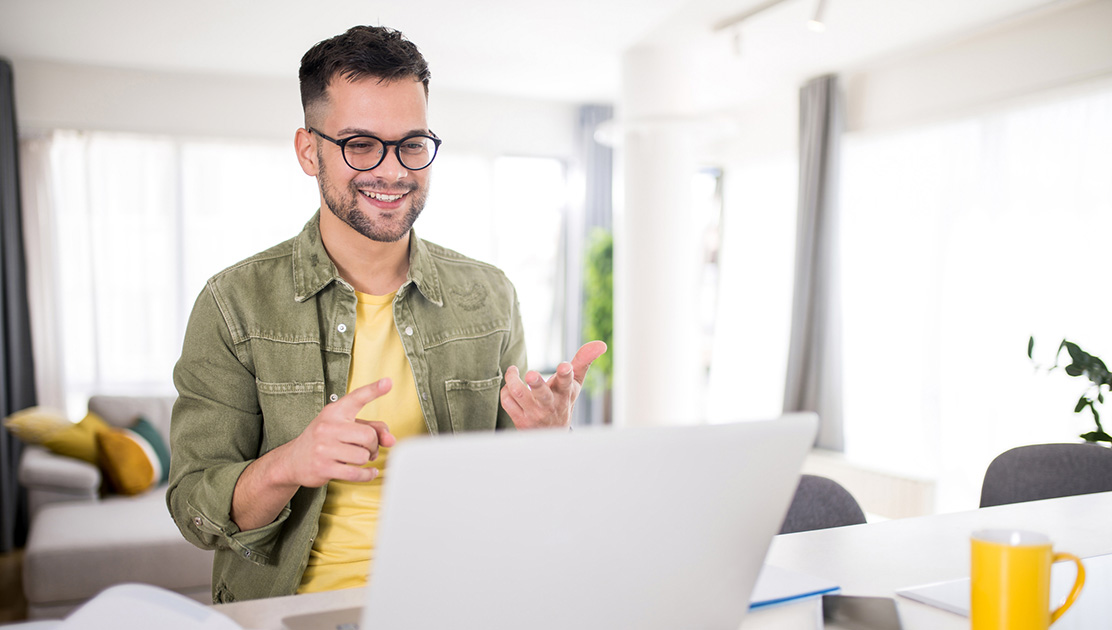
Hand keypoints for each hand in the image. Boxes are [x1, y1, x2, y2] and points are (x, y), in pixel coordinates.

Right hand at [277, 378, 396, 487]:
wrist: (293, 460)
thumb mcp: (344, 426)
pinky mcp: (324, 467)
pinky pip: (357, 473)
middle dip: (373, 445)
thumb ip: (371, 428)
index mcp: (334, 412)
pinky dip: (367, 474)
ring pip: (363, 455)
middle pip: (368, 435)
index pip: (356, 398)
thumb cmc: (324, 440)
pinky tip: (368, 472)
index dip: (373, 390)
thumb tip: (391, 440)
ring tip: (359, 458)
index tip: (388, 382)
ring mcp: (324, 448)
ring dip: (366, 459)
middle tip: (368, 448)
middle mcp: (328, 427)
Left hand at [500, 341, 606, 429]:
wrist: (552, 434)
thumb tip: (601, 344)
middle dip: (537, 383)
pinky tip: (511, 387)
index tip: (564, 366)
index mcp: (565, 393)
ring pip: (518, 394)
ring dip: (512, 379)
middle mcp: (550, 404)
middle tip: (531, 374)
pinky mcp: (519, 419)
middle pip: (542, 394)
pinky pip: (507, 401)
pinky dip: (506, 390)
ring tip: (513, 370)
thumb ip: (584, 361)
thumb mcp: (575, 383)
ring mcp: (534, 413)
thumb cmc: (563, 399)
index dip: (566, 374)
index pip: (567, 383)